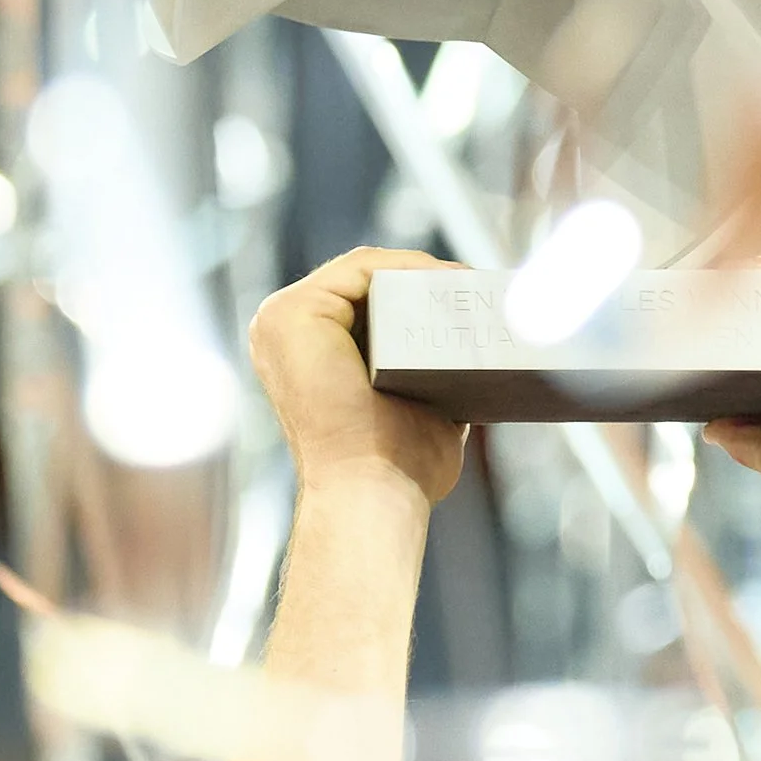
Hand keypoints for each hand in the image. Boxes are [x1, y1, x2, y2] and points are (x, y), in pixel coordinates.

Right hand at [249, 248, 468, 506]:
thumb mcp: (417, 406)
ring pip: (366, 272)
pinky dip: (410, 269)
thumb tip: (477, 353)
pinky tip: (449, 282)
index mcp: (304, 355)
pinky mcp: (292, 313)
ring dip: (424, 271)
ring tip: (473, 284)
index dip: (418, 293)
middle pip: (365, 285)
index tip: (473, 298)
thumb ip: (429, 374)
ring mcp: (281, 320)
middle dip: (425, 278)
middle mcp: (282, 334)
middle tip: (480, 285)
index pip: (364, 303)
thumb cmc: (398, 469)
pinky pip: (362, 269)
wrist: (372, 492)